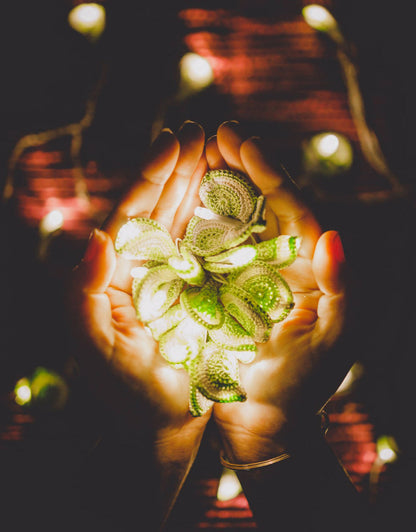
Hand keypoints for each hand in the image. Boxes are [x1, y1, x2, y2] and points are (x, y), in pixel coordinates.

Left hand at [67, 122, 209, 526]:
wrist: (158, 426)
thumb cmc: (124, 391)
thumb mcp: (91, 345)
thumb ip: (80, 293)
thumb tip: (95, 238)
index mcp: (114, 271)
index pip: (132, 212)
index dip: (153, 173)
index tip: (176, 139)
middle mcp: (140, 269)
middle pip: (160, 207)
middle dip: (179, 167)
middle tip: (202, 130)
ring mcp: (171, 280)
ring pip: (185, 222)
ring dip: (201, 186)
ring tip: (219, 151)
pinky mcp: (197, 295)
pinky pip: (209, 251)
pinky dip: (221, 222)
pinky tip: (235, 201)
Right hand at [207, 122, 349, 462]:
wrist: (264, 422)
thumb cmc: (304, 385)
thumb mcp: (334, 339)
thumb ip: (343, 288)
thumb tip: (332, 234)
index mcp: (310, 265)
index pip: (292, 206)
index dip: (268, 171)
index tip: (241, 139)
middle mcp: (281, 262)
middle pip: (262, 203)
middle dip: (240, 165)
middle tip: (215, 132)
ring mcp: (248, 274)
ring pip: (233, 219)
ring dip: (216, 184)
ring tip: (196, 152)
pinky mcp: (221, 290)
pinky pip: (209, 248)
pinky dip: (196, 221)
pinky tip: (179, 199)